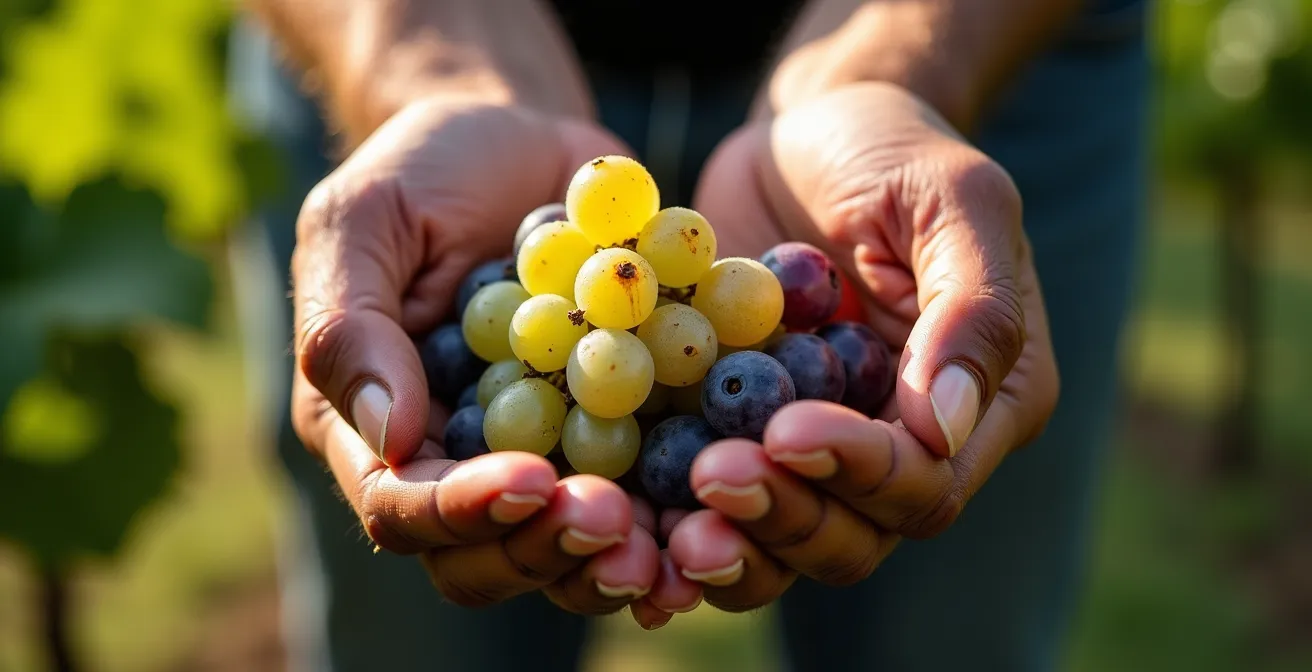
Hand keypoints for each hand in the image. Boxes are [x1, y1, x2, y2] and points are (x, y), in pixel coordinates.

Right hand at [290, 97, 696, 616]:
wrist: (523, 142)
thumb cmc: (424, 171)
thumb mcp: (367, 220)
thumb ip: (353, 325)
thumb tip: (393, 439)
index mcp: (376, 429)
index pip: (401, 508)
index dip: (463, 511)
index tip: (532, 478)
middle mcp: (457, 464)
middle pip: (486, 557)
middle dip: (547, 547)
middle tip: (614, 520)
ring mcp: (541, 457)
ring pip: (566, 552)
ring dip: (616, 560)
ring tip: (671, 546)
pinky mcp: (616, 437)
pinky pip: (646, 499)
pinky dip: (680, 518)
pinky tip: (726, 508)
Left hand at [667, 82, 1058, 609]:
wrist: (799, 137)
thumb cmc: (891, 151)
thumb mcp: (953, 199)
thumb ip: (972, 307)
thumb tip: (946, 429)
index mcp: (978, 406)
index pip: (925, 480)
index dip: (859, 471)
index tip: (787, 429)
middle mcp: (899, 447)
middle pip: (854, 536)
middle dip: (785, 516)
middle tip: (712, 477)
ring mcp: (814, 450)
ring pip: (784, 542)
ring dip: (731, 545)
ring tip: (671, 527)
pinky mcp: (738, 437)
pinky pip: (714, 505)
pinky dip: (675, 525)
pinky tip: (632, 521)